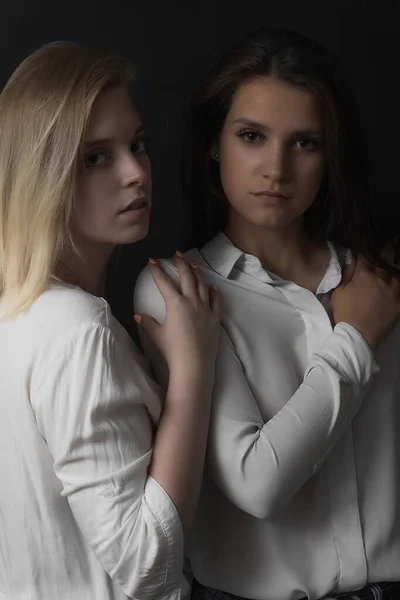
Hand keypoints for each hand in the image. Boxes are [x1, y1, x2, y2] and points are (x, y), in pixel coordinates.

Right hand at [135, 254, 219, 378]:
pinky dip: (213, 291)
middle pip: (186, 277)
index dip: (156, 270)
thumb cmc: (172, 350)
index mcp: (175, 303)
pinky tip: (211, 286)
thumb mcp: (156, 335)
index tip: (152, 260)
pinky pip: (215, 300)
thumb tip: (139, 315)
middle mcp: (191, 301)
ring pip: (202, 285)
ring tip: (192, 264)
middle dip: (180, 263)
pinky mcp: (215, 317)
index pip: (164, 282)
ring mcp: (205, 308)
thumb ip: (148, 322)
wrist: (194, 364)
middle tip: (177, 254)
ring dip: (197, 273)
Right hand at [332, 257, 399, 348]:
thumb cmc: (345, 312)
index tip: (357, 260)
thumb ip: (346, 274)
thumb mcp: (337, 292)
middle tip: (369, 276)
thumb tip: (351, 261)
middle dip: (374, 269)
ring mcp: (394, 291)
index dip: (360, 258)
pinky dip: (396, 293)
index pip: (363, 258)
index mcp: (365, 274)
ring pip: (394, 278)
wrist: (358, 335)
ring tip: (383, 285)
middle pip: (380, 268)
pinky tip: (391, 296)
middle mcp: (382, 278)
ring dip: (388, 279)